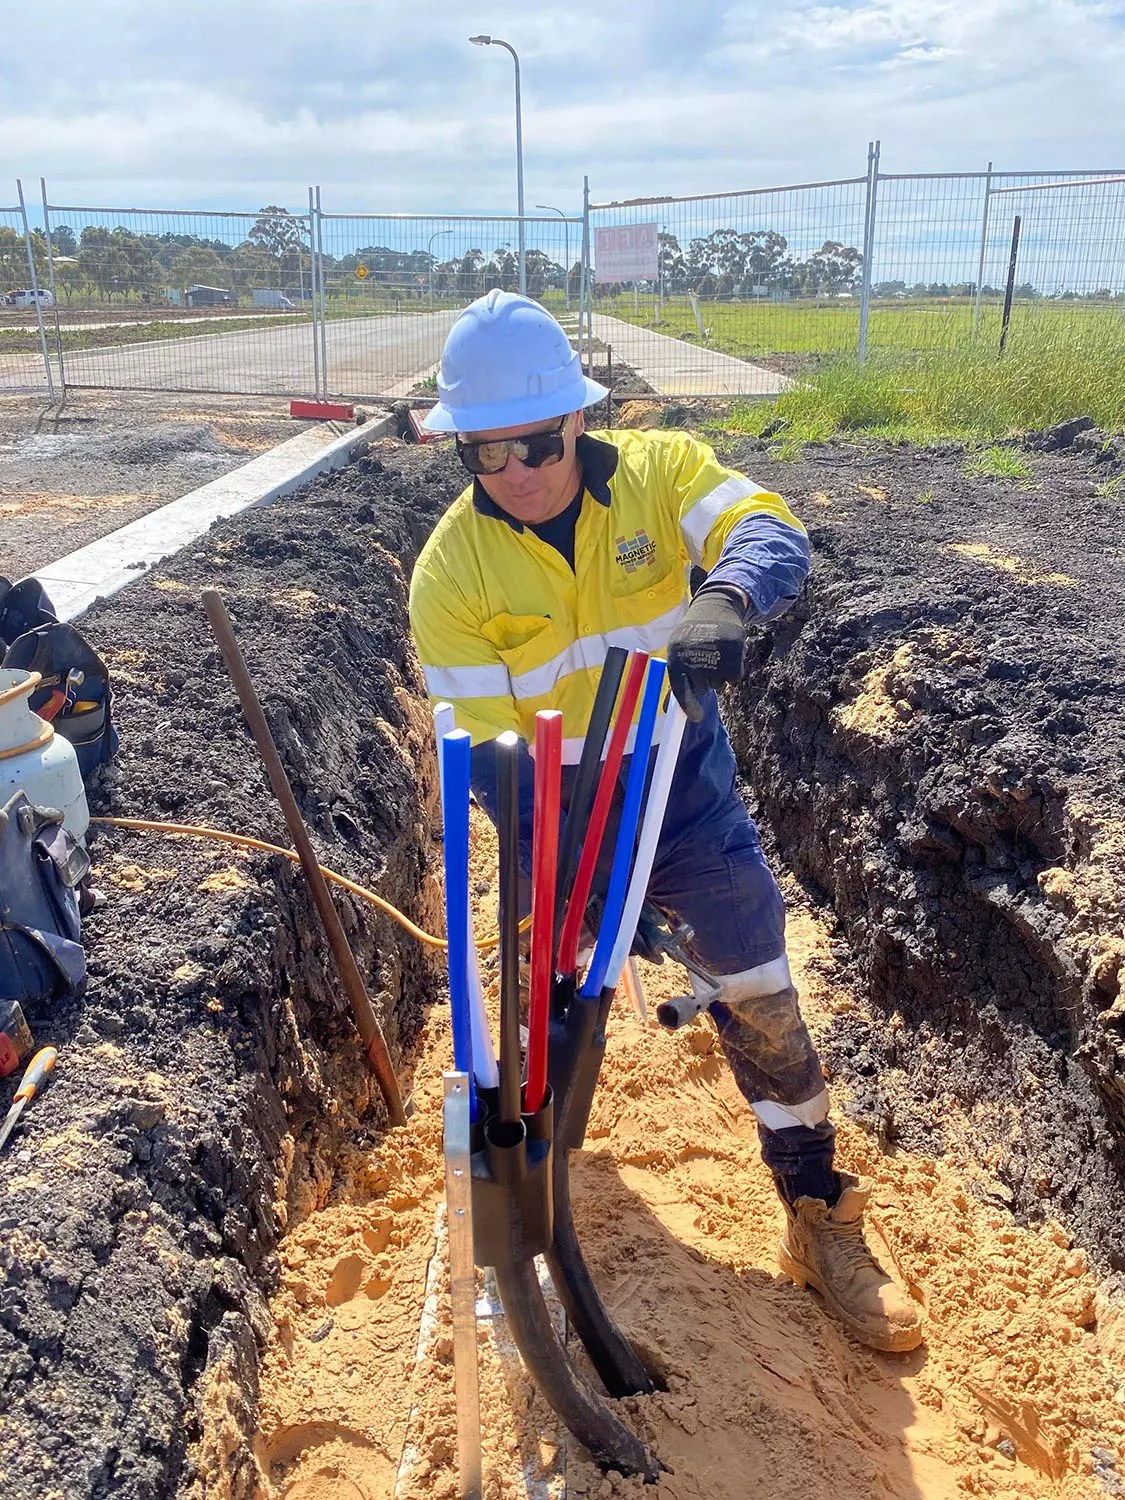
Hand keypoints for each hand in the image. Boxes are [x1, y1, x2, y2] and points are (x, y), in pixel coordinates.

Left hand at [665, 587, 747, 721]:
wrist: (715, 607)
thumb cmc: (693, 637)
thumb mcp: (678, 653)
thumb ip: (678, 682)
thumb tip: (670, 712)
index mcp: (675, 656)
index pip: (680, 688)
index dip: (688, 706)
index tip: (697, 717)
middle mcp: (694, 655)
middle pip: (702, 688)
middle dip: (704, 683)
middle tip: (705, 665)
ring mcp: (714, 653)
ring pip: (720, 683)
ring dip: (719, 675)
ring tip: (715, 654)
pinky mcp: (734, 650)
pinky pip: (735, 676)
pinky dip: (734, 670)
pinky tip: (728, 653)